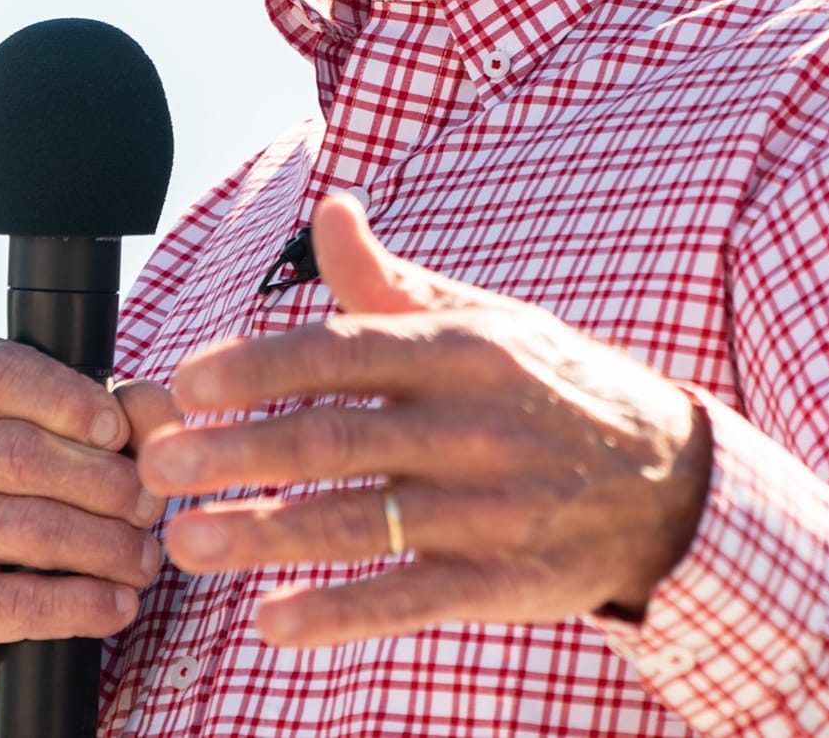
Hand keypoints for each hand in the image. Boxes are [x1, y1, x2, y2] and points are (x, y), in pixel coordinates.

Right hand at [0, 339, 180, 735]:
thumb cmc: (50, 489)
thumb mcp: (89, 435)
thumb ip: (129, 410)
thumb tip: (144, 415)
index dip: (67, 399)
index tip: (117, 433)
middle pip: (19, 454)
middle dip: (106, 484)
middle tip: (151, 508)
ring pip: (26, 526)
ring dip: (106, 546)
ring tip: (144, 559)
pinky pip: (16, 600)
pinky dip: (83, 604)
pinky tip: (119, 603)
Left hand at [139, 195, 713, 648]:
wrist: (671, 480)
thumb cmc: (552, 388)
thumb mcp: (486, 320)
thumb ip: (391, 282)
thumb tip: (330, 209)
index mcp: (463, 350)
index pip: (343, 352)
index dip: (258, 367)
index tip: (185, 383)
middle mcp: (474, 425)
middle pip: (336, 439)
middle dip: (236, 453)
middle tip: (156, 468)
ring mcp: (491, 508)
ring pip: (361, 522)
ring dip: (266, 534)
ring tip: (186, 542)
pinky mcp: (505, 582)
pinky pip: (409, 599)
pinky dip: (339, 612)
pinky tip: (272, 620)